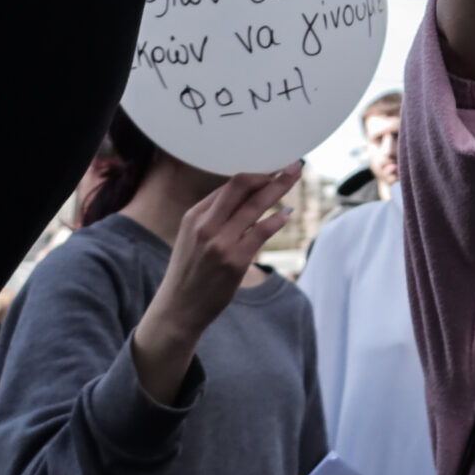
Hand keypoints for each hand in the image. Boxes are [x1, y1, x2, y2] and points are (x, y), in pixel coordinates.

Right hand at [142, 166, 298, 340]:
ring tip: (296, 177)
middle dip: (271, 174)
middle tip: (293, 165)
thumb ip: (215, 218)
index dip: (255, 175)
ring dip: (279, 188)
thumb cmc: (190, 273)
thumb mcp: (192, 238)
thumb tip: (249, 198)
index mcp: (194, 216)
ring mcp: (220, 243)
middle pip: (241, 186)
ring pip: (254, 205)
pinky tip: (287, 214)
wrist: (178, 309)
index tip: (274, 170)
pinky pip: (261, 232)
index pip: (229, 186)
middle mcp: (205, 225)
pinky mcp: (235, 261)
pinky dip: (277, 220)